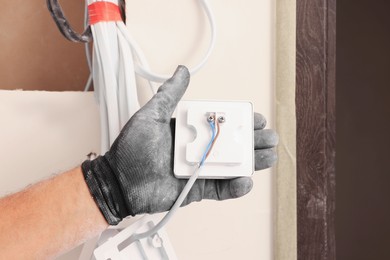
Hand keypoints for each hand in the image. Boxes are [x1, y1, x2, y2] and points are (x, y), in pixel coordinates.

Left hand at [82, 66, 277, 224]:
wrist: (119, 180)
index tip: (256, 118)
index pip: (222, 124)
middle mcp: (199, 150)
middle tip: (268, 138)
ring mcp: (200, 171)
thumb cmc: (132, 147)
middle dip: (253, 141)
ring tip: (268, 157)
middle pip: (232, 145)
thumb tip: (183, 71)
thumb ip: (170, 95)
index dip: (241, 121)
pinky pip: (220, 190)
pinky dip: (234, 188)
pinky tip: (246, 180)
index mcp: (191, 131)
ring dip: (252, 163)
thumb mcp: (151, 115)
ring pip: (232, 167)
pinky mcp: (197, 190)